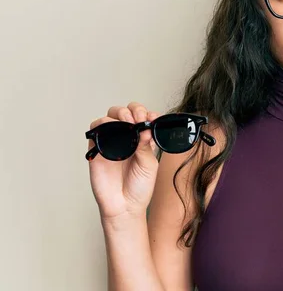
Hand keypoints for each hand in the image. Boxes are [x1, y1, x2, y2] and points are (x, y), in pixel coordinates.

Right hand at [88, 102, 160, 221]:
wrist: (124, 206)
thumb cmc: (139, 188)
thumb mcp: (149, 165)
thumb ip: (146, 146)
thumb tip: (144, 128)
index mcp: (142, 140)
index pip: (143, 118)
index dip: (147, 114)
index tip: (152, 118)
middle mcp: (126, 138)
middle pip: (126, 113)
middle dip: (134, 110)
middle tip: (139, 118)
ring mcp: (111, 142)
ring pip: (110, 117)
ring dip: (120, 113)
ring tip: (129, 121)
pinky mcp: (97, 148)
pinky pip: (96, 129)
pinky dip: (103, 123)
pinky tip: (114, 128)